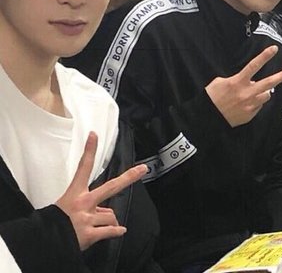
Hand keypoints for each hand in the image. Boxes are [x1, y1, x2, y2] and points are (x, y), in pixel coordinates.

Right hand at [56, 132, 146, 250]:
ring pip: (111, 216)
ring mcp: (87, 218)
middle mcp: (83, 203)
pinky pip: (110, 231)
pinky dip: (116, 232)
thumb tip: (103, 211)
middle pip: (111, 186)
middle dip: (129, 177)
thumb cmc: (52, 224)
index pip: (83, 167)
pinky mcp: (89, 234)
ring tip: (96, 227)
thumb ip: (86, 206)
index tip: (94, 135)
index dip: (89, 150)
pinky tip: (120, 231)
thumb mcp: (64, 207)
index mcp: (75, 193)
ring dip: (108, 222)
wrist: (42, 243)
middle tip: (142, 169)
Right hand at [205, 45, 281, 126]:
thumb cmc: (212, 96)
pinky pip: (259, 105)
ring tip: (252, 93)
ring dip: (263, 92)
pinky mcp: (250, 115)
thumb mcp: (220, 81)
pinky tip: (245, 104)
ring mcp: (250, 105)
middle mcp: (247, 93)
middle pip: (269, 82)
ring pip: (266, 94)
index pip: (254, 66)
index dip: (265, 56)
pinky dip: (256, 102)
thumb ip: (237, 79)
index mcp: (238, 81)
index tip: (275, 48)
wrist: (208, 117)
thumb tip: (249, 80)